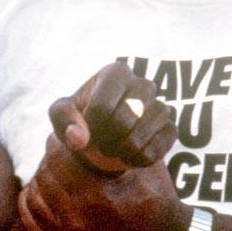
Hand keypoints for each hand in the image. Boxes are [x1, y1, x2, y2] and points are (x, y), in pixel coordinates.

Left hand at [19, 132, 187, 230]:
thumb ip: (116, 146)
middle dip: (48, 159)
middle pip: (45, 177)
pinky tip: (36, 189)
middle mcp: (79, 222)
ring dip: (39, 179)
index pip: (60, 160)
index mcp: (98, 198)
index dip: (58, 143)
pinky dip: (30, 203)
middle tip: (53, 150)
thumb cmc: (155, 197)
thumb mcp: (143, 166)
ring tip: (48, 168)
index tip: (60, 136)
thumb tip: (92, 122)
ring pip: (35, 197)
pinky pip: (32, 222)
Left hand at [50, 62, 175, 172]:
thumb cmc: (80, 119)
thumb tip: (79, 138)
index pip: (102, 106)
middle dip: (107, 138)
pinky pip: (160, 146)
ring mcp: (160, 106)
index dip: (90, 126)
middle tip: (101, 142)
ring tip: (114, 150)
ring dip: (123, 149)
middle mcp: (142, 84)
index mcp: (115, 72)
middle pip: (125, 119)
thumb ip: (65, 121)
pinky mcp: (170, 128)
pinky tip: (130, 156)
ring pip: (143, 133)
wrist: (102, 138)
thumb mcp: (61, 116)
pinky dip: (141, 157)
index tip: (87, 128)